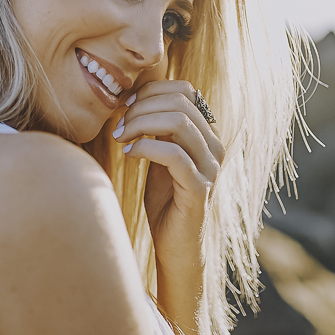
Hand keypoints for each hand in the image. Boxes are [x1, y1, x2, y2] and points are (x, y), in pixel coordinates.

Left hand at [113, 80, 224, 266]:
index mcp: (207, 133)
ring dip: (141, 124)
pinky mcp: (199, 188)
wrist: (175, 244)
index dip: (151, 91)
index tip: (126, 106)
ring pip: (178, 122)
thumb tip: (134, 97)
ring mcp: (210, 167)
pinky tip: (129, 154)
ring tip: (121, 138)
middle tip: (119, 125)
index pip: (185, 90)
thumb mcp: (160, 155)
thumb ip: (157, 128)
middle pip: (180, 101)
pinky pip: (173, 154)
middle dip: (141, 107)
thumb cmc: (165, 198)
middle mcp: (215, 145)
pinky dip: (145, 147)